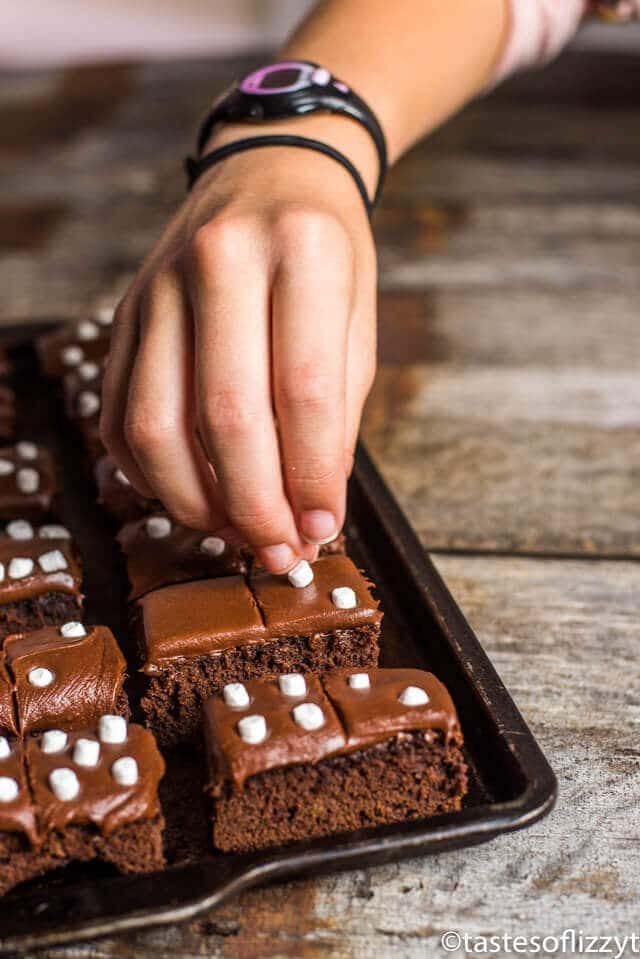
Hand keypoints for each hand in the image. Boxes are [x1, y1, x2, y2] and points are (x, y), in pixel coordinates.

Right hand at [100, 117, 377, 572]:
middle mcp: (220, 260)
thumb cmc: (326, 253)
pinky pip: (119, 413)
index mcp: (301, 251)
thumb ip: (335, 414)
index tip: (324, 529)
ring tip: (238, 531)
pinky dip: (150, 473)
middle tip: (281, 551)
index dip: (313, 477)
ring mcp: (159, 285)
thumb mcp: (359, 320)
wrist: (268, 172)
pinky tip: (191, 494)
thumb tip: (311, 509)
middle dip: (255, 506)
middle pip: (225, 415)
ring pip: (156, 424)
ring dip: (196, 501)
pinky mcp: (124, 313)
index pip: (303, 390)